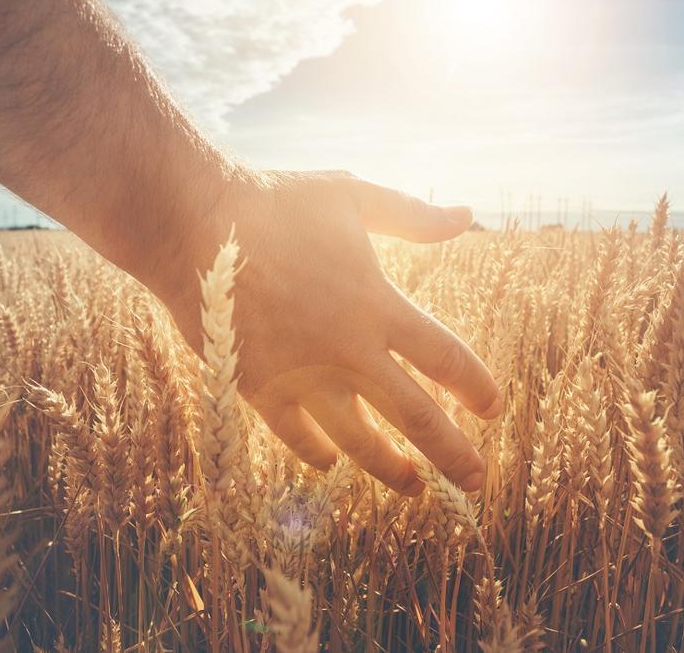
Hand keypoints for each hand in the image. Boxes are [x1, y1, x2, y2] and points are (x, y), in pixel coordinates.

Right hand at [151, 170, 502, 494]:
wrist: (190, 223)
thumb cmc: (273, 202)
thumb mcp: (351, 196)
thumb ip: (413, 214)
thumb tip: (470, 217)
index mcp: (376, 304)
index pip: (445, 359)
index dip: (476, 388)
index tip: (493, 409)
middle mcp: (346, 350)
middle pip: (416, 417)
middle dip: (452, 454)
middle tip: (477, 481)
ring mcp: (301, 376)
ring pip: (358, 441)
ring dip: (390, 469)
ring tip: (414, 488)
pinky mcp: (258, 388)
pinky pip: (296, 436)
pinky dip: (318, 453)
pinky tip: (332, 464)